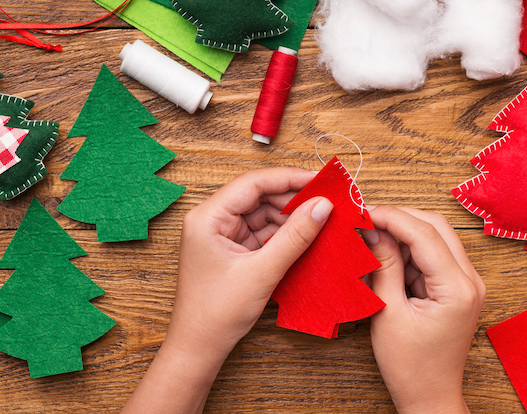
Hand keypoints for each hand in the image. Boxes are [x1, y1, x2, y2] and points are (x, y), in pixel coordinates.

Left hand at [122, 167, 332, 413]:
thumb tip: (322, 207)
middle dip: (293, 199)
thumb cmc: (216, 313)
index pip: (253, 183)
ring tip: (322, 220)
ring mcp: (222, 235)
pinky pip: (262, 232)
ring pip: (263, 214)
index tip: (320, 180)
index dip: (289, 178)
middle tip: (328, 201)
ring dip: (291, 217)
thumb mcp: (261, 272)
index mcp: (208, 217)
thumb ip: (294, 237)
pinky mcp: (233, 250)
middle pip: (259, 196)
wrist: (199, 347)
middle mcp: (212, 220)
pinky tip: (306, 236)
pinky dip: (284, 234)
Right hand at [363, 207, 484, 413]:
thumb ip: (384, 266)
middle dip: (400, 218)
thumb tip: (374, 230)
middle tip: (367, 220)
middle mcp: (471, 280)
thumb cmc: (410, 366)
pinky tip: (386, 257)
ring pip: (436, 236)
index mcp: (457, 288)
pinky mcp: (458, 287)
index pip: (425, 233)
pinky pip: (435, 254)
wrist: (430, 397)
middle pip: (436, 226)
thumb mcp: (388, 313)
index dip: (392, 216)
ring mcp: (468, 283)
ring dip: (404, 233)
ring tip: (372, 239)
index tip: (364, 212)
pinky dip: (410, 250)